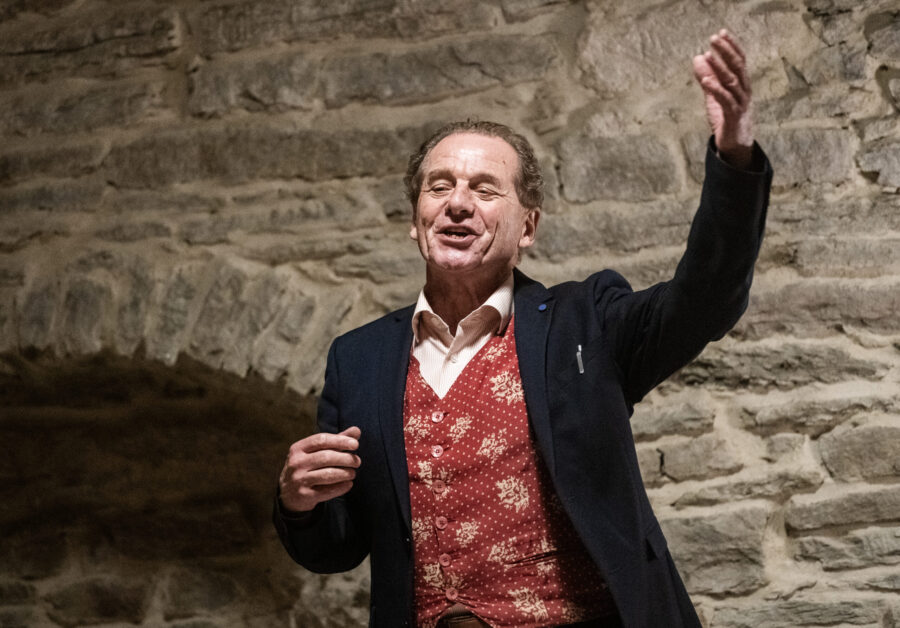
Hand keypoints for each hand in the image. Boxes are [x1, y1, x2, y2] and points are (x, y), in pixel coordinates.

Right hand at [279, 426, 360, 512]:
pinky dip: (341, 487)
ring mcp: (299, 480)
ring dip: (345, 473)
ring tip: (353, 473)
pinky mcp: (304, 495)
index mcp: (298, 448)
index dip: (340, 441)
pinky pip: (327, 491)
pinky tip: (349, 484)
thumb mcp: (316, 452)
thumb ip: (336, 441)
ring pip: (328, 475)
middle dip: (346, 458)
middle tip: (357, 461)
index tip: (355, 444)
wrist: (288, 493)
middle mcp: (296, 463)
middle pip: (326, 457)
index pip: (321, 440)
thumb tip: (356, 430)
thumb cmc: (307, 467)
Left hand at [692, 29, 753, 168]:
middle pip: (737, 67)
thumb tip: (697, 57)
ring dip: (719, 68)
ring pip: (732, 82)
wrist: (735, 145)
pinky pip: (725, 101)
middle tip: (714, 39)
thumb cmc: (727, 118)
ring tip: (707, 55)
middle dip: (726, 51)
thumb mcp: (715, 95)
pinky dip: (716, 89)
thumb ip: (708, 77)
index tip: (721, 33)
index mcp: (741, 84)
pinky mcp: (733, 117)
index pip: (739, 60)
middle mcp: (744, 92)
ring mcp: (740, 104)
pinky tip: (706, 80)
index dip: (731, 46)